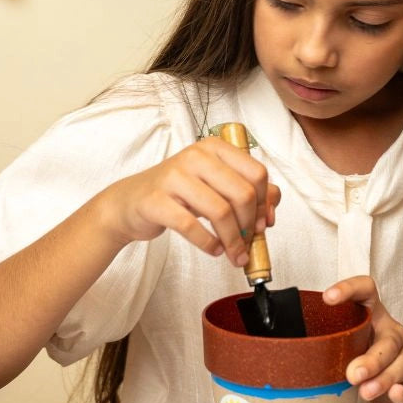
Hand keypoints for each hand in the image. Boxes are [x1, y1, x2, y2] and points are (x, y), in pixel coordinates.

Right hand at [99, 136, 278, 266]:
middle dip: (250, 225)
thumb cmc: (180, 194)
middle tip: (248, 243)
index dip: (265, 203)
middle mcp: (196, 156)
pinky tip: (214, 250)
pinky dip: (208, 243)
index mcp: (215, 149)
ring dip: (232, 240)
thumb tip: (272, 209)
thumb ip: (248, 191)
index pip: (257, 173)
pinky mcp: (156, 200)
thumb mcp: (216, 186)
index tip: (264, 224)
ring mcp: (174, 176)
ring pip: (221, 211)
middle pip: (242, 194)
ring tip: (234, 254)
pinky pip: (191, 226)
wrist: (130, 203)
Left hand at [324, 276, 402, 402]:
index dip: (349, 289)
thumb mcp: (335, 343)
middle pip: (389, 338)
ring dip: (386, 377)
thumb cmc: (350, 354)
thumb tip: (283, 349)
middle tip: (353, 373)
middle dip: (372, 358)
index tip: (328, 298)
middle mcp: (390, 329)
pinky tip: (394, 394)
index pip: (365, 289)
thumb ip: (319, 343)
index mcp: (370, 312)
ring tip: (366, 391)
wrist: (373, 378)